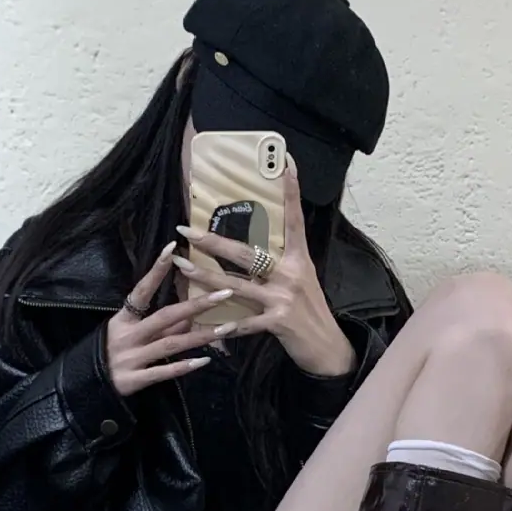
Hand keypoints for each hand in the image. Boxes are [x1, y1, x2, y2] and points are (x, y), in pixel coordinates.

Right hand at [104, 243, 236, 398]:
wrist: (86, 384)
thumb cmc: (110, 352)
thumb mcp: (128, 332)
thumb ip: (159, 326)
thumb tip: (190, 316)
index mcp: (124, 319)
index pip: (141, 290)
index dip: (155, 270)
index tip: (171, 249)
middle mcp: (128, 336)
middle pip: (165, 316)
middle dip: (196, 305)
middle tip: (224, 294)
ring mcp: (131, 358)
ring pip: (170, 344)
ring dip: (200, 336)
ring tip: (227, 328)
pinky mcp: (134, 380)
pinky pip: (163, 372)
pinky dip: (183, 367)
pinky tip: (204, 361)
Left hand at [176, 163, 357, 379]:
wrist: (329, 347)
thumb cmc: (311, 313)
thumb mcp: (302, 282)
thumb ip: (281, 266)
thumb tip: (256, 251)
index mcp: (299, 260)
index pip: (294, 220)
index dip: (292, 191)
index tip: (287, 163)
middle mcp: (291, 274)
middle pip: (247, 254)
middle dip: (213, 243)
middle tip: (187, 230)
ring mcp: (284, 298)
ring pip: (237, 285)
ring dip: (205, 278)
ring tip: (182, 268)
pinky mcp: (279, 322)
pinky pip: (246, 323)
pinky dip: (228, 326)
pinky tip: (210, 326)